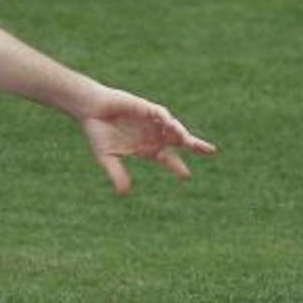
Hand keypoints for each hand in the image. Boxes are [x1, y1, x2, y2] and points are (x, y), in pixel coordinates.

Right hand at [77, 86, 215, 193]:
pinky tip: (171, 126)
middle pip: (179, 141)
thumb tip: (124, 193)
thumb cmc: (98, 133)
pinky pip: (161, 114)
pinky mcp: (147, 109)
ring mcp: (152, 121)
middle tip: (211, 152)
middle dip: (195, 145)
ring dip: (182, 134)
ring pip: (173, 128)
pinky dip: (167, 120)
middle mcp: (153, 134)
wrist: (91, 111)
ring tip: (190, 142)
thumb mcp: (107, 158)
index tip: (186, 177)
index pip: (167, 159)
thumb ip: (117, 174)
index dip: (177, 167)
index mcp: (146, 148)